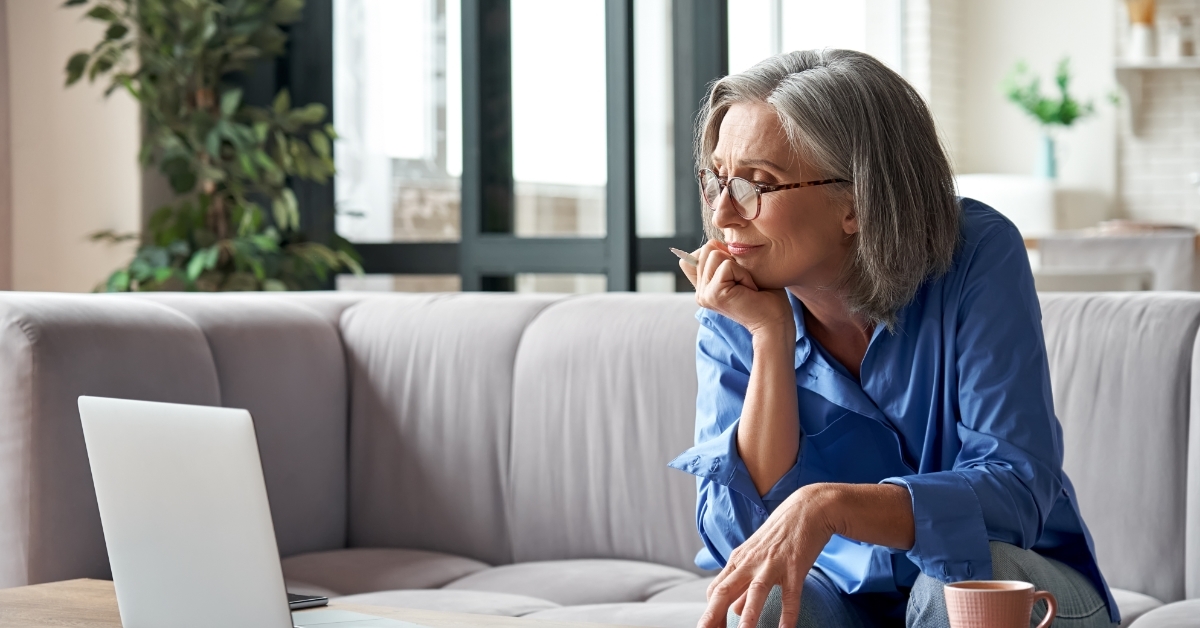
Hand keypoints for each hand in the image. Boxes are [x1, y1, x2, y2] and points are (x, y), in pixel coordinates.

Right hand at [680, 241, 793, 338]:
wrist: (775, 322)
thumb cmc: (765, 296)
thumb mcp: (740, 271)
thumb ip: (722, 259)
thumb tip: (714, 243)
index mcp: (703, 288)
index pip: (695, 255)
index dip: (718, 254)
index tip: (736, 275)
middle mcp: (700, 292)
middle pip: (707, 249)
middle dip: (731, 259)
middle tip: (744, 281)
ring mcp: (704, 294)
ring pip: (714, 254)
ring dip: (738, 266)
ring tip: (746, 286)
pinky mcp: (714, 294)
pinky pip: (727, 265)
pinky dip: (744, 274)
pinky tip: (750, 290)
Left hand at [697, 485, 836, 627]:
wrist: (807, 508)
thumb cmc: (781, 534)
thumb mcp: (757, 556)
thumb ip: (744, 584)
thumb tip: (734, 610)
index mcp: (738, 560)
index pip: (716, 589)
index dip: (710, 612)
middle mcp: (750, 562)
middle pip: (724, 590)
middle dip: (713, 615)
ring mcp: (772, 564)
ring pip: (754, 592)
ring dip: (748, 616)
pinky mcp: (794, 566)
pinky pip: (790, 594)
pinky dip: (788, 614)